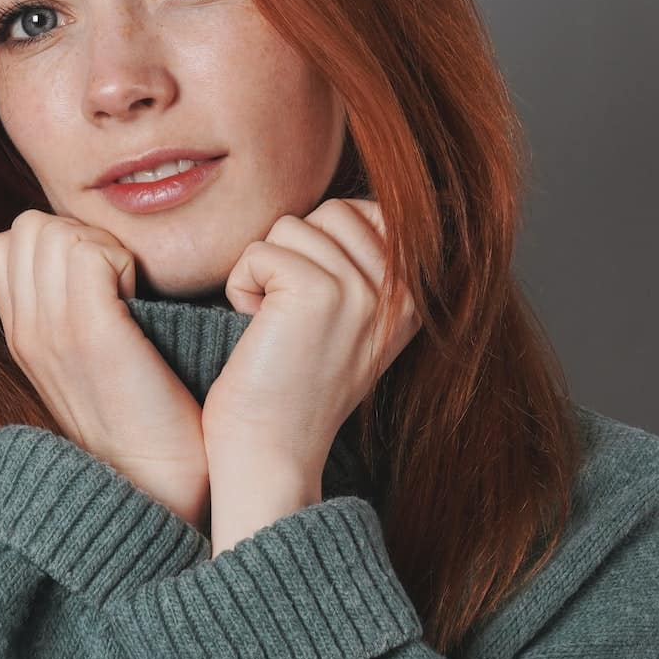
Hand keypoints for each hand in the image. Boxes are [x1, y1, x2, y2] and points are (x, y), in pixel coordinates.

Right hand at [0, 210, 209, 528]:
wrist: (155, 486)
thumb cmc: (143, 418)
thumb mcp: (86, 362)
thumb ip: (73, 310)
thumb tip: (91, 260)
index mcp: (19, 335)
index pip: (6, 243)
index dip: (57, 243)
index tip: (97, 282)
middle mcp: (25, 330)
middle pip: (28, 226)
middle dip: (78, 235)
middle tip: (114, 282)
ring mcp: (51, 332)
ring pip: (55, 230)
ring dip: (100, 245)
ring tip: (126, 292)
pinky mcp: (91, 334)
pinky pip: (89, 251)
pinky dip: (121, 260)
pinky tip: (140, 301)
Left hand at [201, 198, 420, 551]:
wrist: (272, 452)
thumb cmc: (293, 384)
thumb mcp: (351, 320)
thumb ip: (366, 264)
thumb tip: (351, 206)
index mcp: (416, 294)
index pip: (368, 211)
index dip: (323, 244)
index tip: (314, 306)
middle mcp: (402, 289)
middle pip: (329, 212)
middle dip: (293, 256)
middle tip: (293, 320)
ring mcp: (363, 289)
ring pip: (290, 228)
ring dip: (265, 275)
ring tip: (277, 330)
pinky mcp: (316, 291)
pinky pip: (259, 251)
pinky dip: (242, 288)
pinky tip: (258, 334)